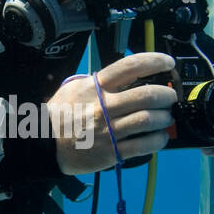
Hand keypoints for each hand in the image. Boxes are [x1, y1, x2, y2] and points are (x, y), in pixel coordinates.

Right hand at [45, 52, 177, 174]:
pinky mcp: (111, 152)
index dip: (155, 61)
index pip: (130, 66)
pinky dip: (158, 140)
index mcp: (96, 86)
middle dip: (167, 95)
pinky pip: (143, 145)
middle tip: (170, 97)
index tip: (168, 63)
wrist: (43, 143)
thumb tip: (127, 75)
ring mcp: (108, 130)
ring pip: (149, 120)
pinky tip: (159, 137)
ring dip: (165, 118)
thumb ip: (100, 81)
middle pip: (147, 95)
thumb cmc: (60, 114)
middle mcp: (104, 106)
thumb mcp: (75, 88)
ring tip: (166, 118)